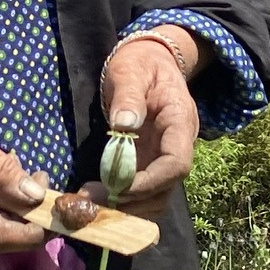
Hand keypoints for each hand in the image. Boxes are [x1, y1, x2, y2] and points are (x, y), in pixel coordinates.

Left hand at [96, 34, 199, 218]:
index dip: (150, 182)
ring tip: (90, 203)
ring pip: (156, 197)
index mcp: (180, 122)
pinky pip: (143, 192)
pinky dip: (123, 202)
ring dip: (126, 207)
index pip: (176, 164)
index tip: (116, 187)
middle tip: (92, 202)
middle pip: (166, 188)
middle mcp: (178, 146)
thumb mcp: (131, 72)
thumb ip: (129, 97)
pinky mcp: (149, 164)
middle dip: (132, 201)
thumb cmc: (140, 64)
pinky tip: (96, 199)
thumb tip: (124, 125)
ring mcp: (164, 157)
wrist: (149, 62)